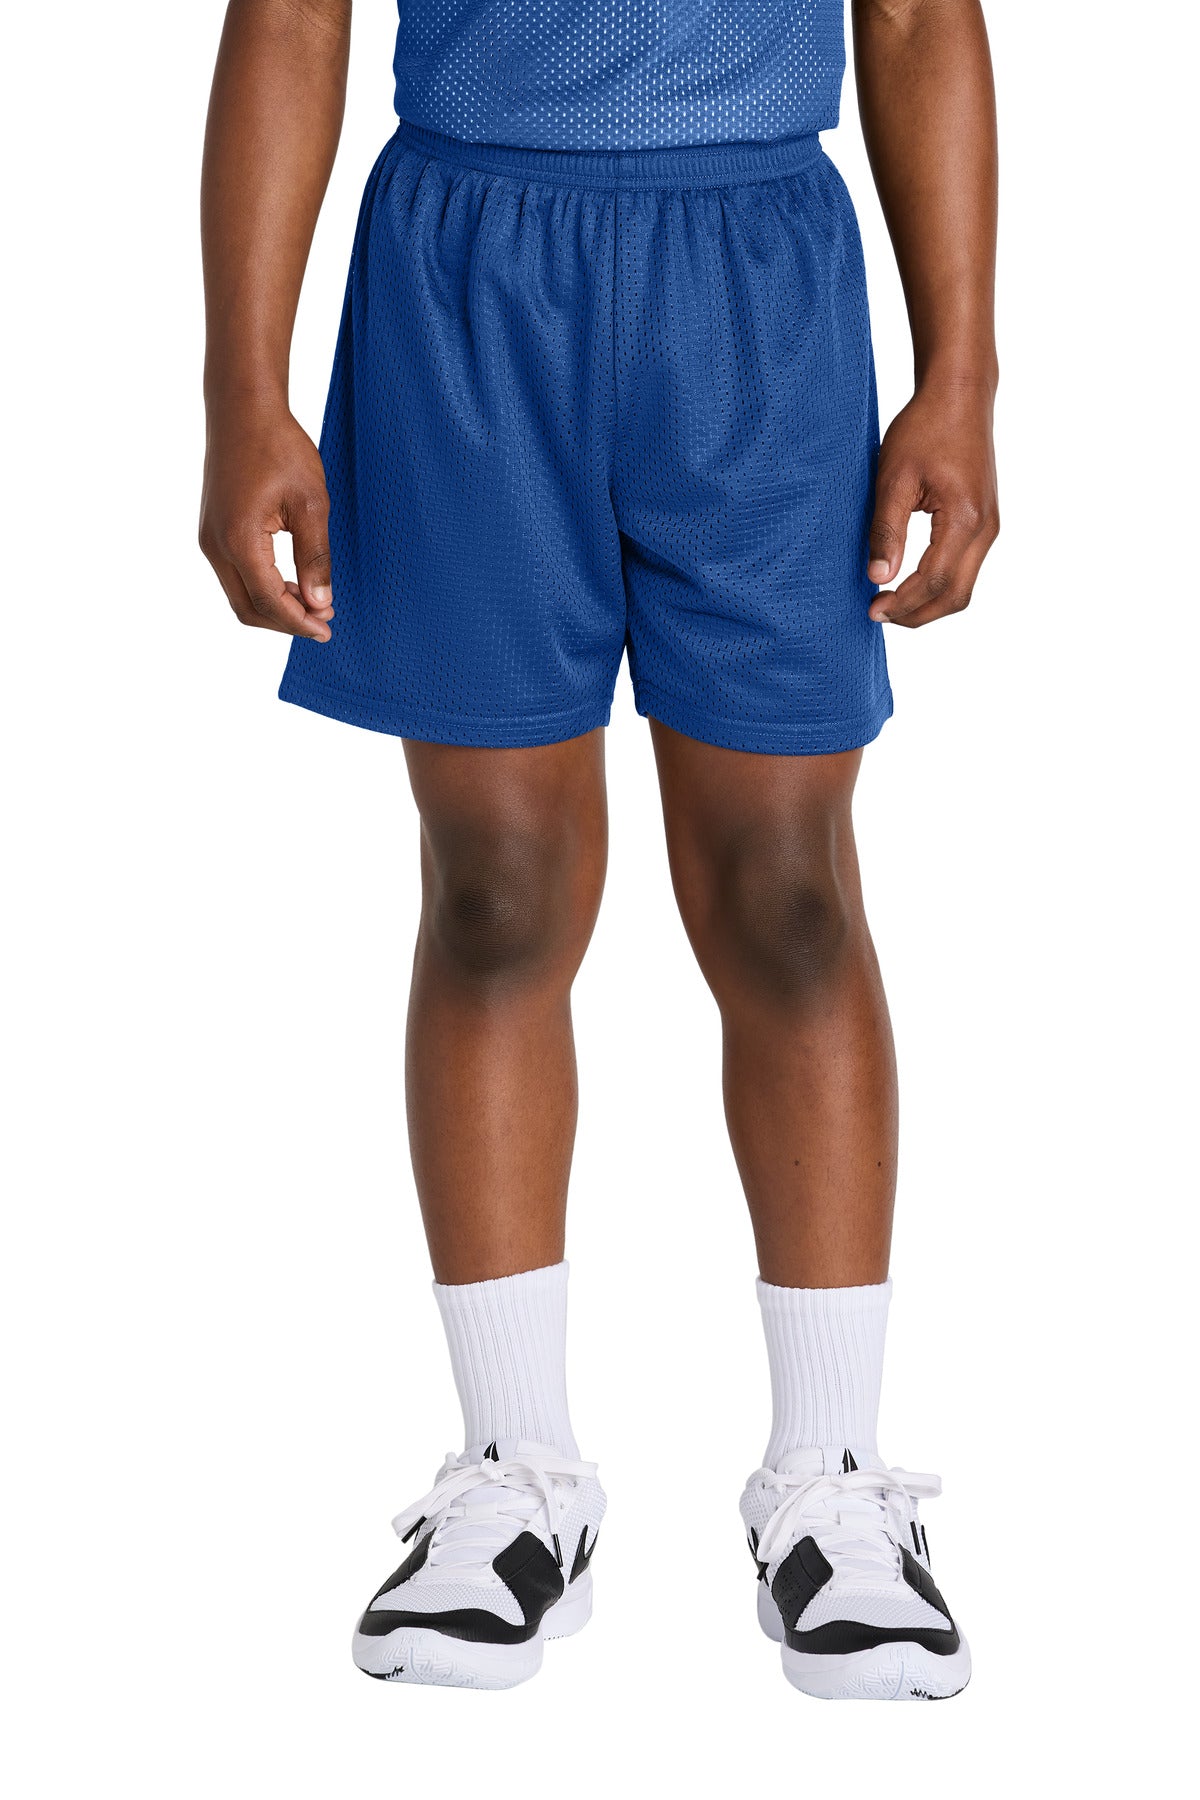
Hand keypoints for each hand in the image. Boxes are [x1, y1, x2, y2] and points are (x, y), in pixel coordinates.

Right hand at [199, 409, 333, 641]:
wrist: (242, 410)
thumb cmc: (279, 447)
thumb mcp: (310, 503)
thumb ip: (315, 557)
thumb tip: (320, 602)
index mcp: (239, 540)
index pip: (269, 601)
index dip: (299, 622)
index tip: (328, 629)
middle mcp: (215, 545)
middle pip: (248, 608)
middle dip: (286, 622)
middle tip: (324, 620)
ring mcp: (209, 539)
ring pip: (239, 595)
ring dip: (274, 606)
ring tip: (313, 602)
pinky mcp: (212, 532)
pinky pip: (235, 576)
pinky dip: (262, 588)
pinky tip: (291, 582)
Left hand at [867, 380, 998, 627]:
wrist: (960, 396)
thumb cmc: (924, 429)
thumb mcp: (894, 478)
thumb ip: (887, 531)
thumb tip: (878, 579)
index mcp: (965, 519)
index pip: (934, 581)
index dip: (903, 604)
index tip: (871, 610)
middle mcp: (986, 529)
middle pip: (955, 596)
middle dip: (917, 614)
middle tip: (878, 614)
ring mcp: (990, 527)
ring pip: (963, 587)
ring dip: (928, 603)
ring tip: (890, 602)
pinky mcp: (985, 523)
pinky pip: (965, 569)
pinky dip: (938, 585)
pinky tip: (909, 581)